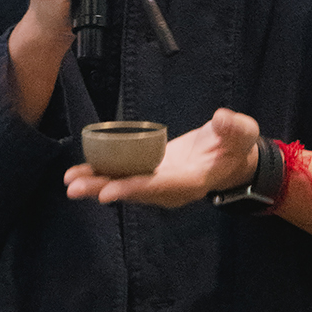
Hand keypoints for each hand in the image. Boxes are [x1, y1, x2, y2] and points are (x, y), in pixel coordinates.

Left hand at [64, 107, 258, 209]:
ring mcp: (159, 186)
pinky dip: (101, 176)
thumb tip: (221, 118)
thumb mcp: (242, 133)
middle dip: (104, 189)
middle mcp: (171, 189)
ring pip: (124, 187)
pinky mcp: (150, 176)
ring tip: (69, 183)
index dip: (134, 189)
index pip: (161, 186)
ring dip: (96, 185)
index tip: (108, 193)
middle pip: (135, 191)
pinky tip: (78, 173)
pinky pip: (123, 178)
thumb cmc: (236, 145)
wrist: (230, 160)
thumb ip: (234, 128)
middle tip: (74, 188)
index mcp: (192, 180)